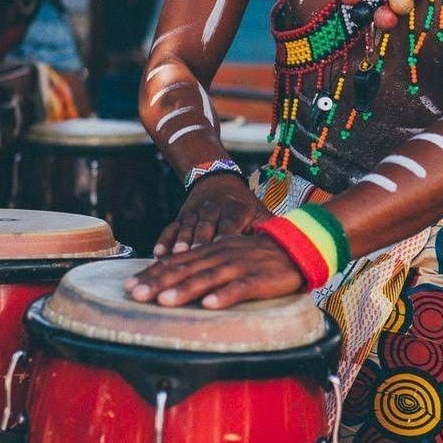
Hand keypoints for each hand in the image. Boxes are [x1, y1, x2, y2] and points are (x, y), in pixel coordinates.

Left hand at [125, 234, 304, 308]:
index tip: (129, 285)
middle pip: (185, 270)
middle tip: (135, 295)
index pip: (176, 262)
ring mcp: (239, 266)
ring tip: (164, 301)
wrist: (296, 247)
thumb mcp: (226, 252)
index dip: (152, 273)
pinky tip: (210, 305)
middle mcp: (221, 255)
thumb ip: (202, 263)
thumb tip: (172, 275)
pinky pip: (240, 288)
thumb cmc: (257, 256)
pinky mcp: (259, 279)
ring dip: (185, 290)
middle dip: (158, 282)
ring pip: (208, 278)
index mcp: (211, 250)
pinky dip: (224, 296)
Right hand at [154, 174, 270, 255]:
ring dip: (180, 244)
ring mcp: (195, 212)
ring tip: (176, 260)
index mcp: (236, 208)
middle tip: (194, 263)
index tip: (220, 253)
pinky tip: (158, 255)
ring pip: (187, 229)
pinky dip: (164, 241)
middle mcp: (214, 208)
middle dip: (198, 245)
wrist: (218, 179)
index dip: (223, 237)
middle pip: (205, 228)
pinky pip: (171, 228)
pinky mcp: (181, 216)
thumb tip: (284, 250)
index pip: (230, 224)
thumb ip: (267, 230)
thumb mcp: (260, 212)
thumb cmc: (245, 205)